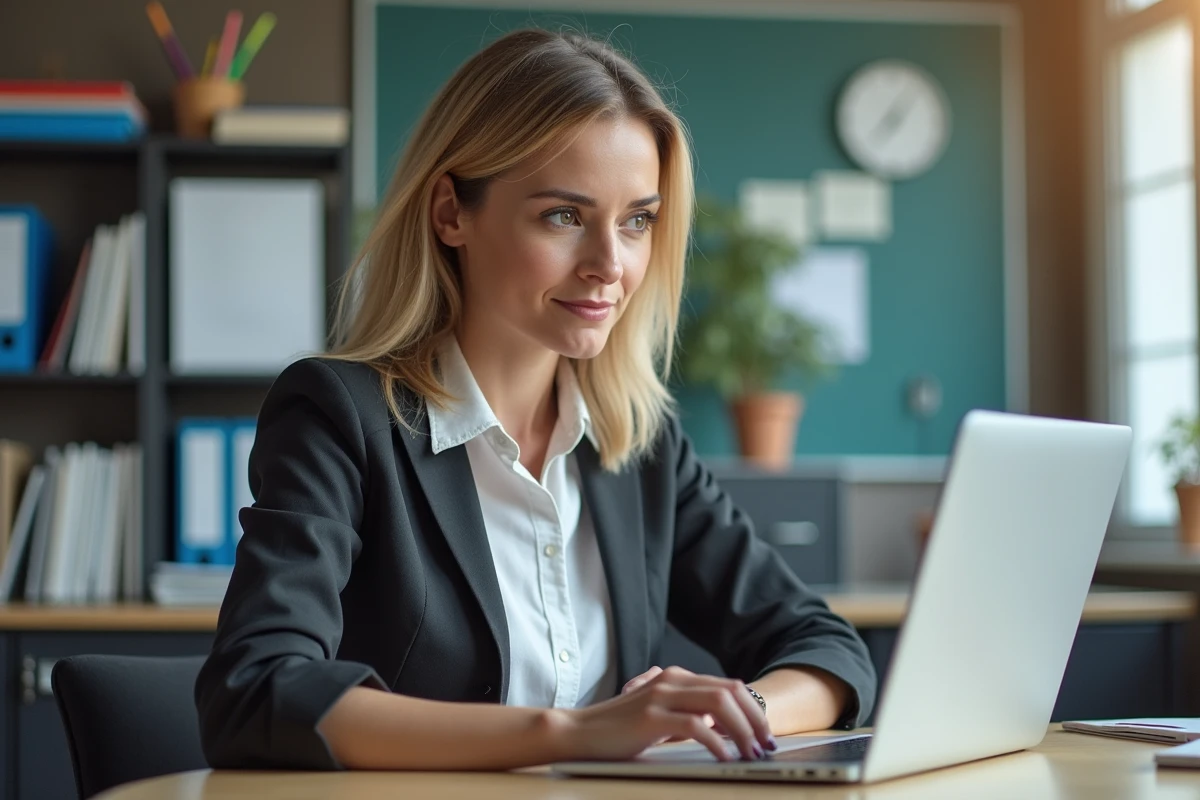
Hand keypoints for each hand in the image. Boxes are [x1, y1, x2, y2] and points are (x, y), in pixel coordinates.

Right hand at [556, 665, 773, 761]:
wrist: (579, 732)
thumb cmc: (619, 730)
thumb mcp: (659, 716)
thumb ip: (688, 714)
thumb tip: (725, 729)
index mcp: (676, 678)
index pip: (728, 686)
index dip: (753, 710)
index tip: (764, 734)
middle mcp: (672, 680)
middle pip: (730, 691)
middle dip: (755, 719)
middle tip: (765, 745)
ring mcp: (661, 696)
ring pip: (719, 704)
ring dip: (742, 730)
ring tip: (751, 753)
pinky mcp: (652, 716)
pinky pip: (696, 726)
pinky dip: (717, 743)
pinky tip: (724, 759)